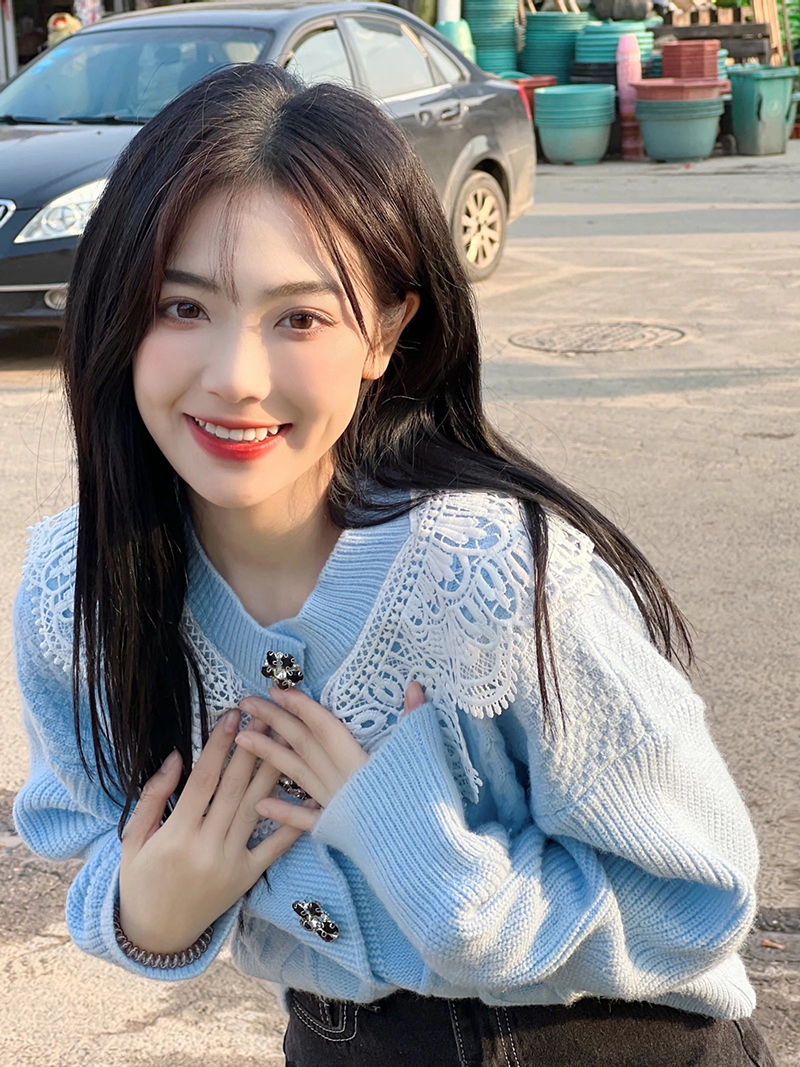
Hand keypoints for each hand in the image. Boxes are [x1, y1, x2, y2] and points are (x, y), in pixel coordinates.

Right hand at [118, 709, 318, 955]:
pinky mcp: (247, 879)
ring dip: (272, 771)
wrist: (154, 935)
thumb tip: (177, 756)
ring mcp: (229, 864)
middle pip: (235, 788)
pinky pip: (274, 847)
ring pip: (256, 809)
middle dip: (252, 747)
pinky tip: (309, 796)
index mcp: (175, 836)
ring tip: (286, 740)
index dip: (219, 745)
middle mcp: (206, 848)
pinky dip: (293, 822)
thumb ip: (153, 795)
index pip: (203, 779)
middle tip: (266, 715)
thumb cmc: (140, 881)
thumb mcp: (134, 838)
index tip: (231, 715)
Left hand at [233, 682, 426, 832]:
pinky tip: (261, 804)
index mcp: (359, 760)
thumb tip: (414, 684)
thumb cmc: (426, 804)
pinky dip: (284, 812)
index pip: (323, 726)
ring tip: (242, 739)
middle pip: (303, 744)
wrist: (423, 858)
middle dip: (274, 721)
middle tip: (246, 702)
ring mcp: (335, 805)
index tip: (276, 689)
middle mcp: (340, 780)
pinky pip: (306, 819)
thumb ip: (415, 718)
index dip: (300, 706)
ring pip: (297, 775)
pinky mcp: (337, 829)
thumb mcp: (425, 753)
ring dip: (268, 756)